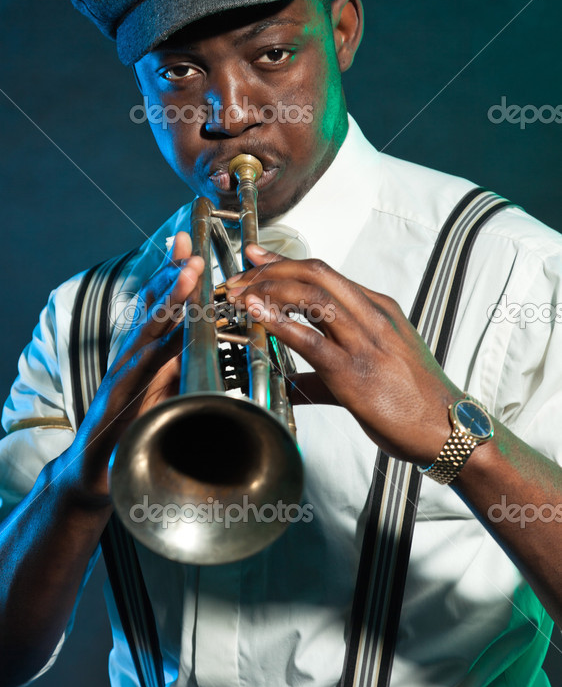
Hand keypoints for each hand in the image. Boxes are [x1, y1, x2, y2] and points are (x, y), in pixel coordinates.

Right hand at [62, 232, 203, 501]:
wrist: (92, 473)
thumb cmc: (130, 432)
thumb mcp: (161, 393)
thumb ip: (176, 367)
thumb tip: (201, 343)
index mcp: (144, 353)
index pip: (159, 305)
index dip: (172, 275)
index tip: (186, 244)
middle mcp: (132, 358)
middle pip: (153, 308)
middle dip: (172, 276)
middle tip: (191, 248)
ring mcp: (124, 376)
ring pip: (150, 331)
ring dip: (170, 301)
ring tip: (187, 275)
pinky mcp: (120, 401)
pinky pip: (141, 373)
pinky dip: (155, 352)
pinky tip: (169, 335)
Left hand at [225, 244, 460, 464]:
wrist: (449, 429)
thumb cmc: (415, 401)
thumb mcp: (375, 369)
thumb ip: (326, 371)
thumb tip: (293, 383)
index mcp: (378, 310)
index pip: (324, 273)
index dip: (283, 261)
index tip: (254, 257)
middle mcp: (371, 317)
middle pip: (313, 274)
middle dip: (269, 271)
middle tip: (238, 280)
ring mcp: (364, 342)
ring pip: (311, 296)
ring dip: (268, 290)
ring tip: (240, 295)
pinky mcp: (355, 372)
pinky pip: (311, 339)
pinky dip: (279, 321)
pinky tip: (257, 314)